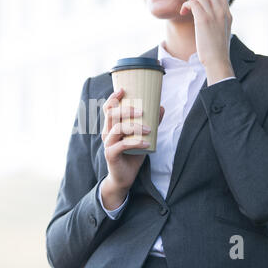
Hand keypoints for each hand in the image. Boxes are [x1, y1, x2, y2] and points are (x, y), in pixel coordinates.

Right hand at [100, 88, 164, 209]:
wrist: (124, 177)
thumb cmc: (132, 155)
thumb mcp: (142, 137)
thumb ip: (150, 123)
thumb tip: (161, 107)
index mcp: (111, 126)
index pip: (108, 108)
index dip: (113, 98)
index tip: (123, 90)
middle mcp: (107, 133)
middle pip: (111, 114)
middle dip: (126, 110)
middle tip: (142, 111)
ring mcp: (108, 144)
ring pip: (117, 128)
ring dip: (134, 126)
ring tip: (148, 129)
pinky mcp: (110, 154)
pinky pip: (122, 145)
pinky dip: (135, 142)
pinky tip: (146, 143)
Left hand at [176, 0, 234, 85]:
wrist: (217, 61)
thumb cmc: (217, 51)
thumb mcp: (221, 34)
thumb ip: (218, 23)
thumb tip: (212, 21)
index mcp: (227, 15)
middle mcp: (221, 12)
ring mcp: (213, 14)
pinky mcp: (203, 20)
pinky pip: (193, 3)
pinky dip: (186, 3)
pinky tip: (183, 9)